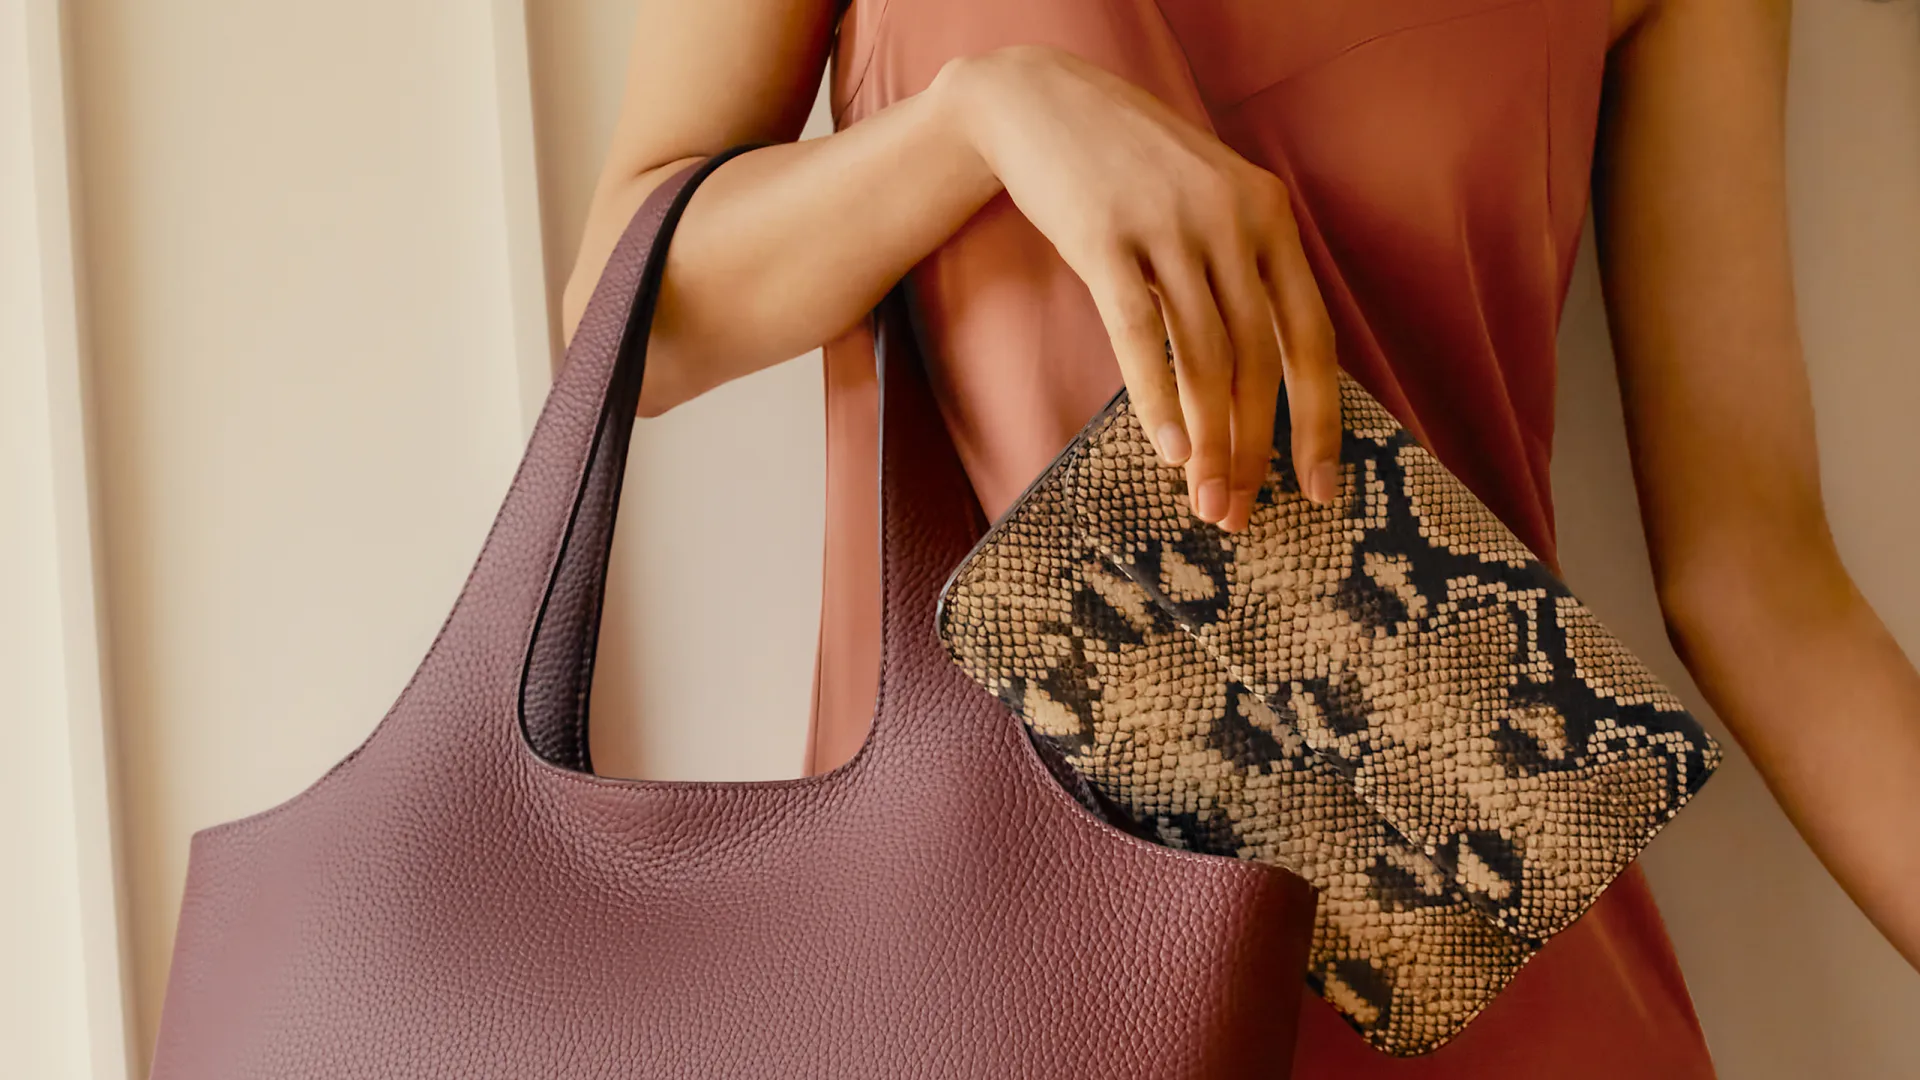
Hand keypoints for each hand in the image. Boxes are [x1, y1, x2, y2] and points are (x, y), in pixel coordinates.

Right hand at [939, 45, 1340, 530]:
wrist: (1038, 103)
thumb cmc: (1126, 168)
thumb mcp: (1206, 201)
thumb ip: (1241, 271)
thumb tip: (1263, 381)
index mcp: (1269, 216)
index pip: (1309, 338)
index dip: (1318, 421)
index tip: (1321, 488)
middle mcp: (1230, 219)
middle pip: (1258, 359)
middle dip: (1254, 448)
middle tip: (1240, 513)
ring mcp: (1168, 226)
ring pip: (1204, 358)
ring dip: (1207, 441)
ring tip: (1203, 501)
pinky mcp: (1104, 237)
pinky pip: (1140, 333)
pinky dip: (1156, 399)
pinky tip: (1165, 450)